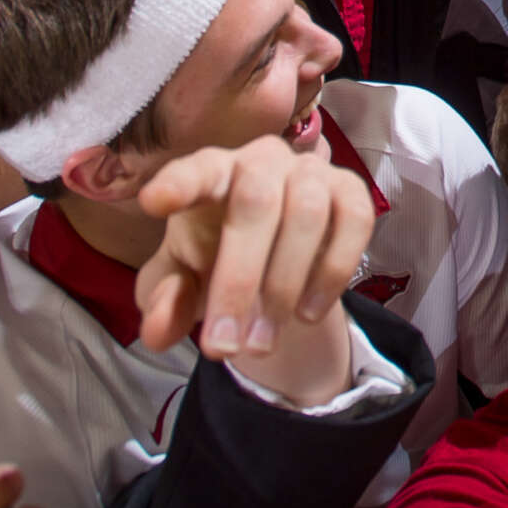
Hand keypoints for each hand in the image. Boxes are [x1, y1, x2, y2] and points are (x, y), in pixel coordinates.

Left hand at [134, 136, 377, 407]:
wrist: (274, 264)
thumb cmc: (214, 260)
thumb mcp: (178, 289)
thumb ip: (162, 305)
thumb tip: (159, 328)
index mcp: (210, 174)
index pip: (195, 169)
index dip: (179, 183)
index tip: (153, 202)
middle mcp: (261, 161)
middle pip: (256, 201)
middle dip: (239, 279)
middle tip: (222, 347)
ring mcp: (311, 171)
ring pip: (307, 213)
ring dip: (284, 286)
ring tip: (262, 342)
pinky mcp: (350, 190)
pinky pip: (354, 221)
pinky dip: (332, 272)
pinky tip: (307, 313)